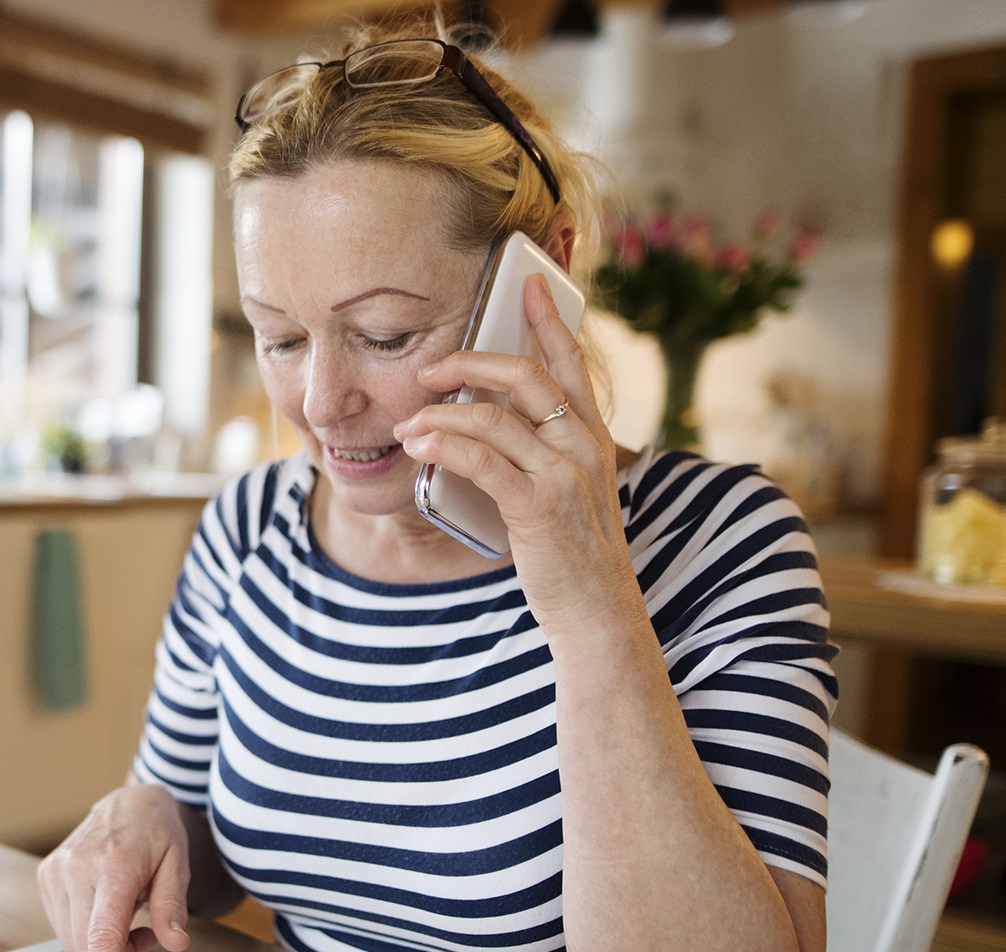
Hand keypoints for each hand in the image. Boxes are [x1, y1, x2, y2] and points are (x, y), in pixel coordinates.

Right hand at [36, 784, 192, 951]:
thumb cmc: (158, 834)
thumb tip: (175, 943)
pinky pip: (63, 928)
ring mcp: (55, 871)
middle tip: (148, 930)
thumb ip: (173, 906)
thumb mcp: (178, 865)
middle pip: (88, 948)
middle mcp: (75, 867)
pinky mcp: (45, 876)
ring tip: (128, 912)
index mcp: (114, 866)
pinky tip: (104, 907)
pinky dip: (86, 931)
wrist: (129, 802)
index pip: (102, 935)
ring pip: (73, 943)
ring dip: (102, 944)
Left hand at [393, 275, 640, 631]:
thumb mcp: (568, 491)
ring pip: (494, 416)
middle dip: (469, 363)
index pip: (571, 362)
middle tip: (429, 370)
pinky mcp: (538, 506)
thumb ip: (541, 453)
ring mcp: (564, 474)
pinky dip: (443, 444)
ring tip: (408, 425)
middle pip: (524, 375)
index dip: (549, 320)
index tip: (527, 286)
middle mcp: (583, 445)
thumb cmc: (574, 554)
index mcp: (592, 436)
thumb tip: (485, 421)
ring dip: (441, 414)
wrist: (597, 612)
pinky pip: (481, 458)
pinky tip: (419, 444)